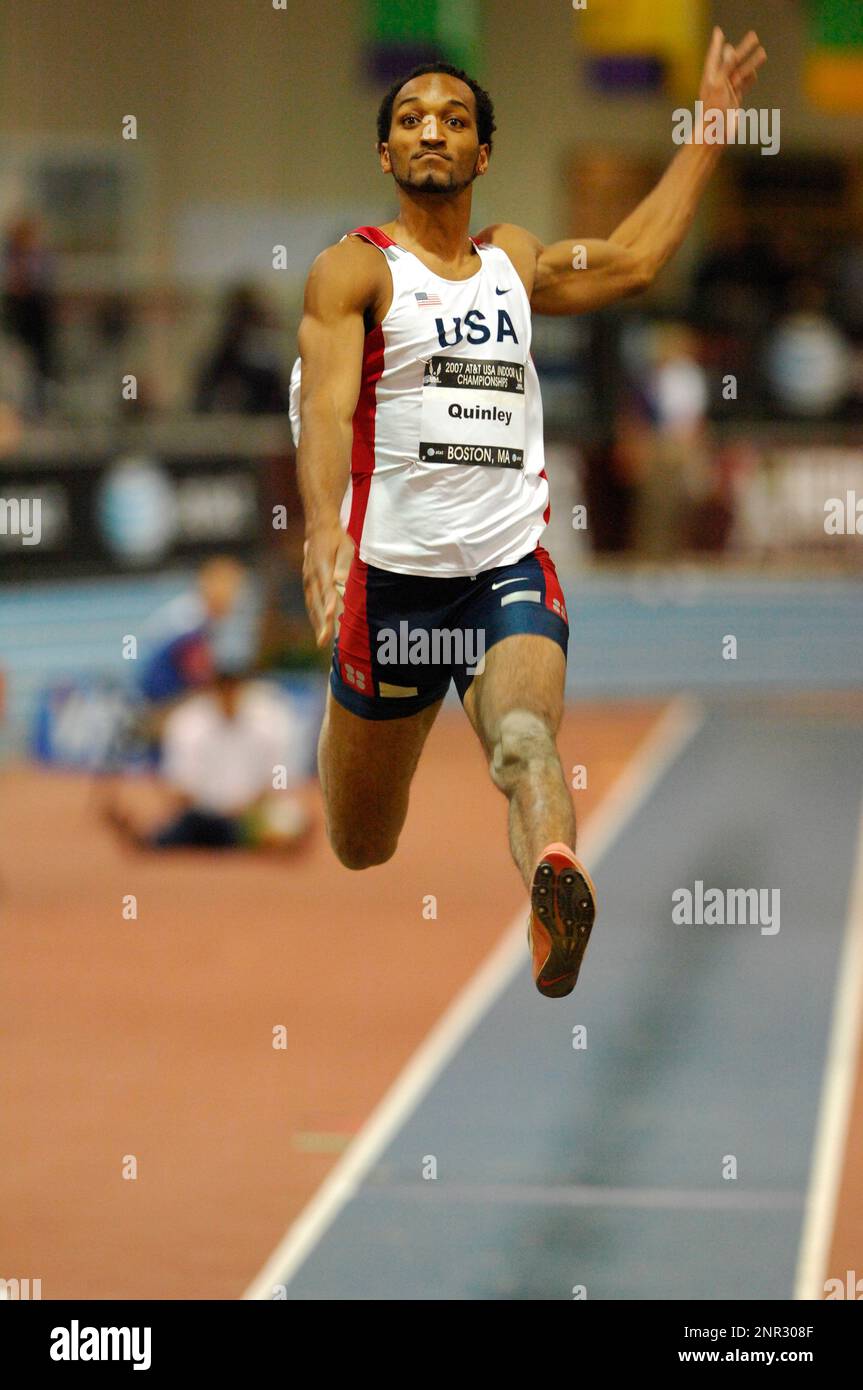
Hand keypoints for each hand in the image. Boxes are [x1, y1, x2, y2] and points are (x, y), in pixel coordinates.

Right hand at [302, 522, 354, 646]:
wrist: (319, 528)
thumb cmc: (337, 538)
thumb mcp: (345, 546)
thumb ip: (344, 564)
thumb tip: (340, 581)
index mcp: (322, 567)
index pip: (326, 590)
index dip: (329, 605)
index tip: (330, 618)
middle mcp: (312, 577)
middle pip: (318, 603)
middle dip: (321, 623)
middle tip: (325, 642)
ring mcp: (308, 580)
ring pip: (312, 605)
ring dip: (317, 624)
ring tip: (322, 642)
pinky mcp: (308, 583)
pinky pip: (311, 603)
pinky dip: (314, 617)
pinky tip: (319, 629)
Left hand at [698, 27, 766, 139]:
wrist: (714, 137)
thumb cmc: (713, 112)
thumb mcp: (718, 85)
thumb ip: (724, 67)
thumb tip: (729, 48)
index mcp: (711, 78)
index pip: (715, 56)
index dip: (716, 44)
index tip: (719, 32)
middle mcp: (718, 83)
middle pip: (732, 61)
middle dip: (743, 48)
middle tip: (755, 35)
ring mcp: (726, 92)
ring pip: (742, 73)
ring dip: (752, 62)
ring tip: (764, 52)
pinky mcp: (733, 101)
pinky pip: (743, 87)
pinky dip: (749, 79)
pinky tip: (755, 73)